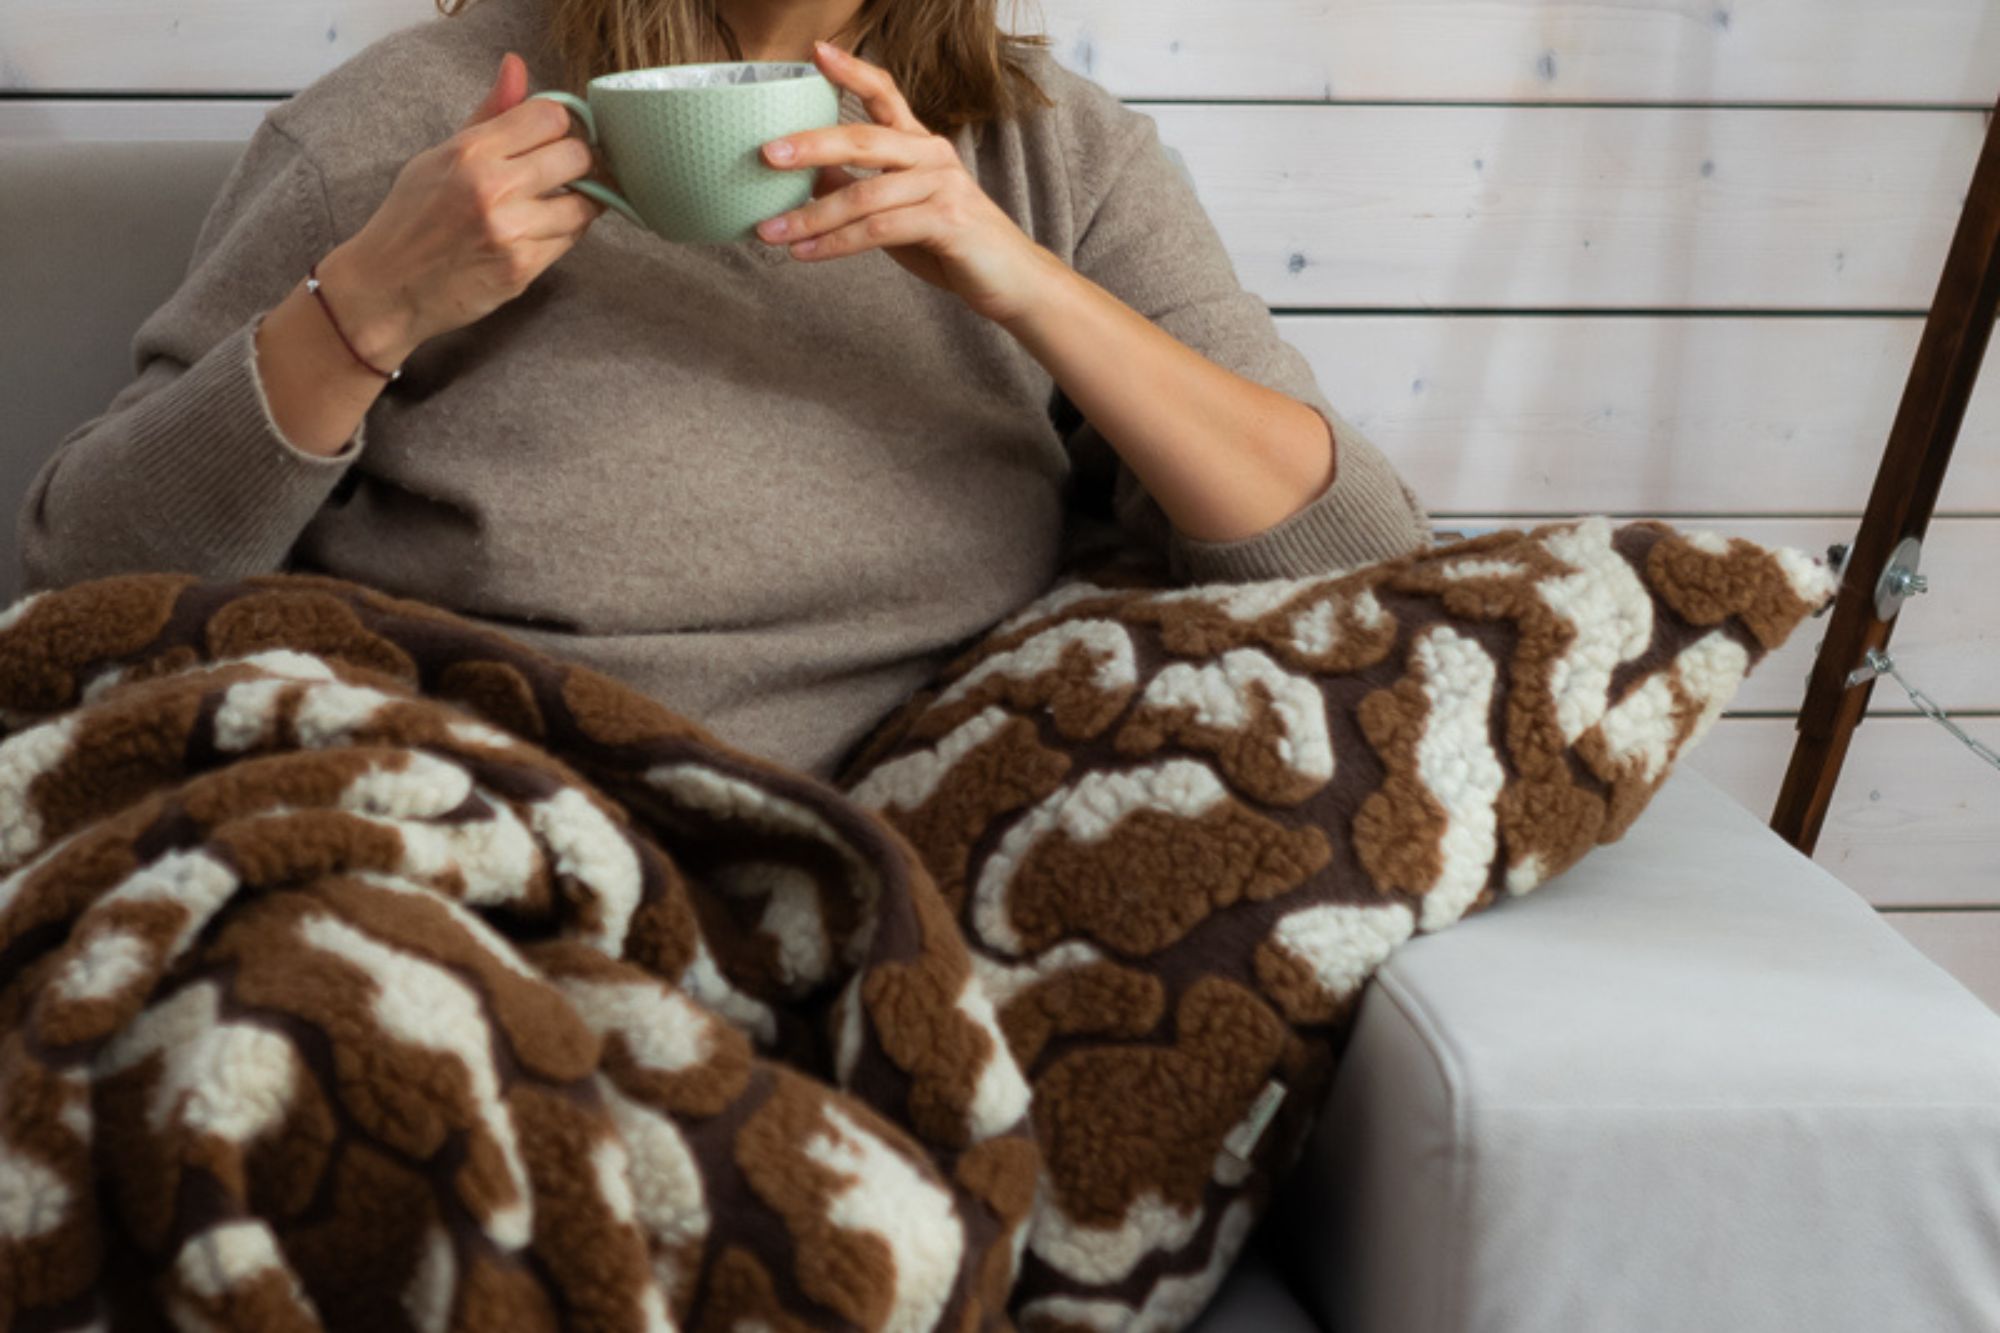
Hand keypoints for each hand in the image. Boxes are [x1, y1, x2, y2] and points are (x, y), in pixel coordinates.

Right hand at [322, 52, 607, 365]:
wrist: (388, 286)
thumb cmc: (413, 216)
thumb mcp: (441, 155)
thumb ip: (489, 113)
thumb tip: (517, 65)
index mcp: (471, 150)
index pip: (551, 116)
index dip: (562, 125)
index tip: (557, 137)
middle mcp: (493, 187)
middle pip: (577, 156)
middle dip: (579, 162)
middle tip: (567, 172)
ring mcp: (510, 231)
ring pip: (584, 204)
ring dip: (578, 203)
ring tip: (554, 204)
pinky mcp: (522, 269)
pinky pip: (569, 241)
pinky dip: (563, 234)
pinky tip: (539, 232)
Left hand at [753, 40, 1065, 325]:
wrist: (1012, 281)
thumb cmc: (953, 245)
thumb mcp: (899, 212)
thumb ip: (860, 190)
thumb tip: (808, 179)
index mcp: (921, 145)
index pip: (885, 94)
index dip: (851, 70)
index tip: (814, 51)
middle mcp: (933, 155)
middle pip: (864, 138)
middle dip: (810, 145)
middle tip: (765, 154)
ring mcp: (943, 186)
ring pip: (864, 194)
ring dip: (811, 217)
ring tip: (769, 232)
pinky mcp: (948, 221)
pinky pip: (879, 229)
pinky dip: (836, 244)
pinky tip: (804, 254)